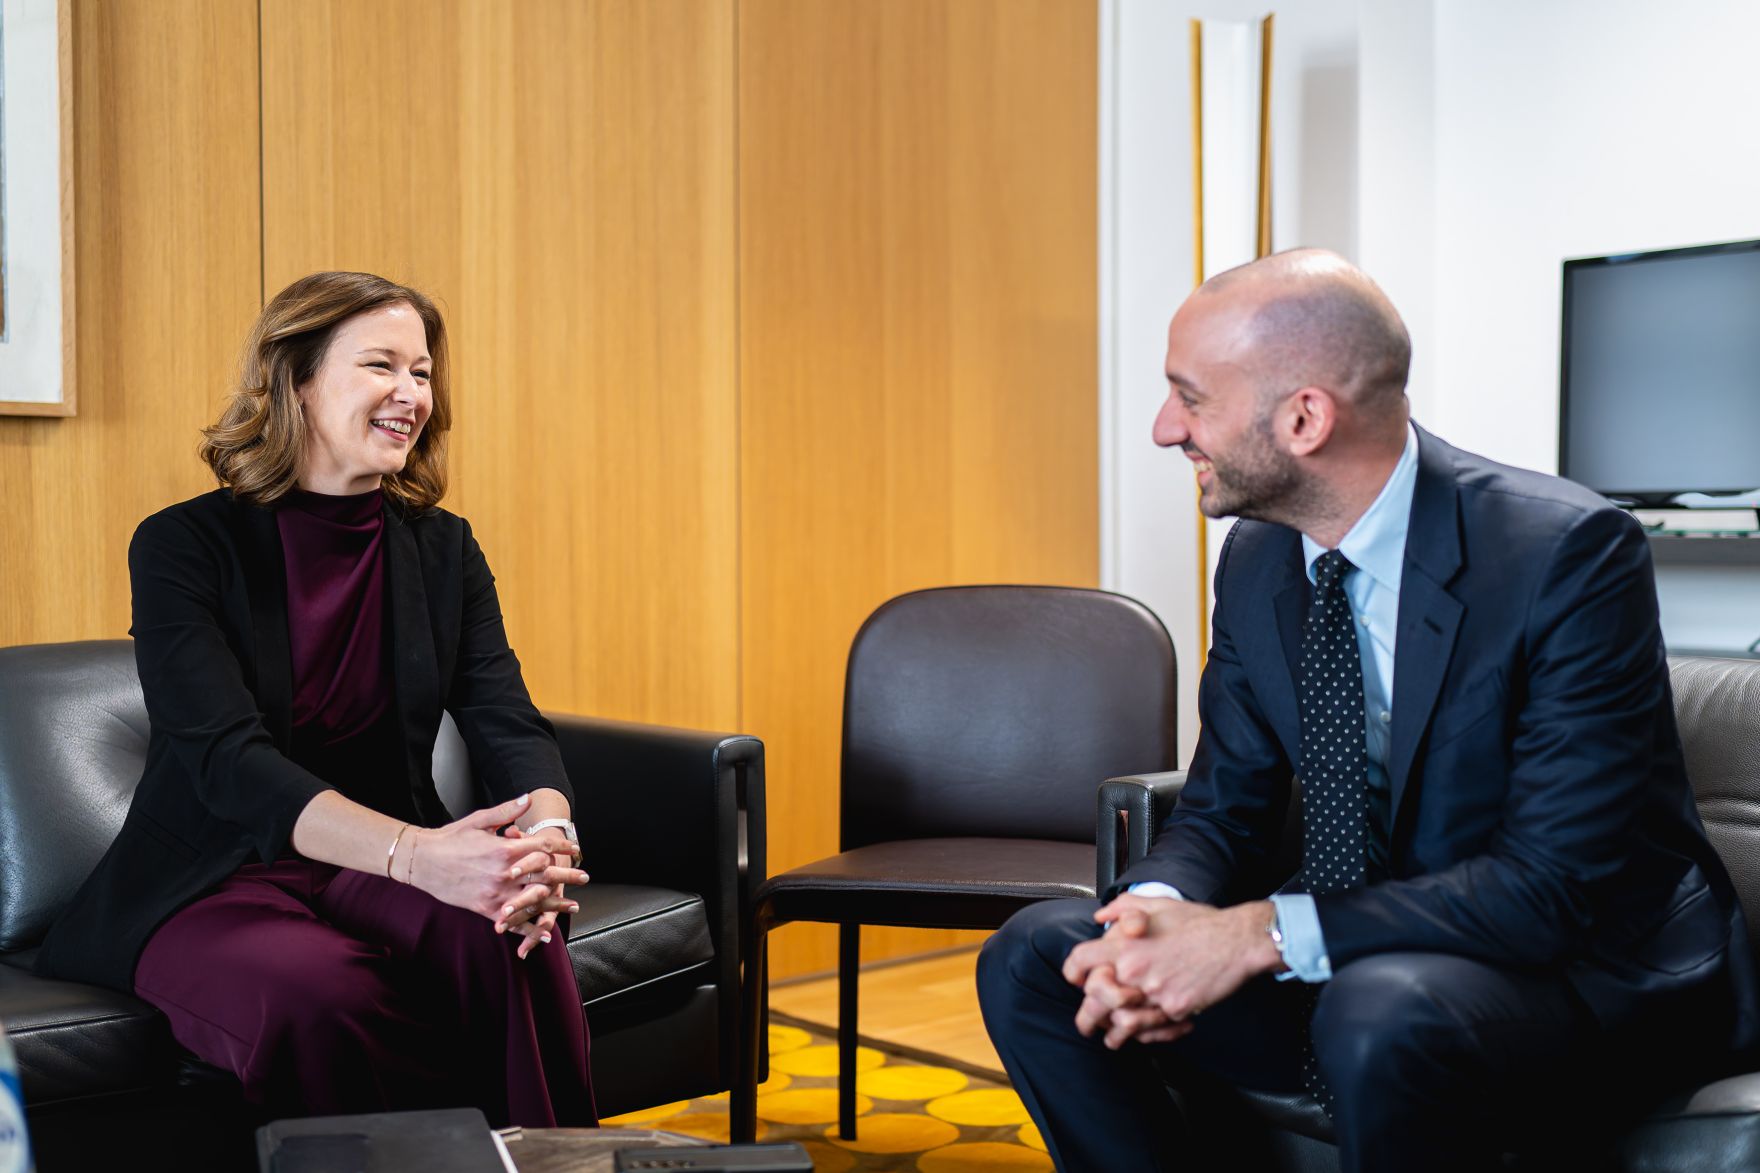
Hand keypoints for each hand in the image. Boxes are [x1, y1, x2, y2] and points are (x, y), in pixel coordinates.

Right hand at [405, 795, 588, 953]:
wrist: (422, 861)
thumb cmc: (451, 838)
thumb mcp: (480, 821)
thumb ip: (507, 812)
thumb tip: (528, 799)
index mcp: (505, 849)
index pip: (542, 847)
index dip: (560, 846)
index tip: (574, 848)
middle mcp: (504, 873)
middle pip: (544, 875)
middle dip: (566, 876)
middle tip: (584, 877)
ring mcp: (496, 894)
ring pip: (533, 900)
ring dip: (555, 903)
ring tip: (572, 905)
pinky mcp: (485, 909)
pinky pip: (512, 921)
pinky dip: (529, 929)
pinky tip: (544, 934)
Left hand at [1093, 896, 1279, 1022]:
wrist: (1236, 941)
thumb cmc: (1199, 922)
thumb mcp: (1158, 904)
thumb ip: (1124, 908)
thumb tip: (1100, 916)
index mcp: (1128, 945)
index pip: (1082, 960)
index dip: (1073, 971)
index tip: (1076, 979)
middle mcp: (1137, 972)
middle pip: (1096, 1002)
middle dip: (1088, 1016)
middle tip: (1088, 1023)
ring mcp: (1157, 994)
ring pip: (1122, 1024)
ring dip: (1115, 1032)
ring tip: (1113, 1036)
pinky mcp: (1177, 1009)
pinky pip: (1154, 1028)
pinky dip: (1150, 1032)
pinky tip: (1149, 1030)